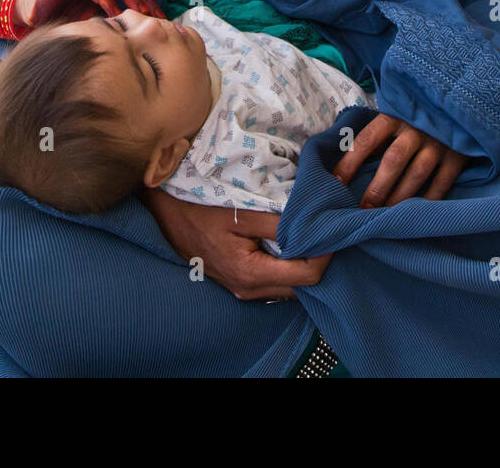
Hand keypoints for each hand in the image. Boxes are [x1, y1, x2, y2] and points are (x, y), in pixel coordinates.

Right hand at [140, 188, 330, 300]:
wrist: (164, 215)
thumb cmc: (200, 209)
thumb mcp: (242, 212)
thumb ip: (280, 223)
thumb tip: (315, 226)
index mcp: (250, 274)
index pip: (308, 275)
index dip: (327, 253)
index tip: (334, 227)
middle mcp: (249, 290)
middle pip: (303, 285)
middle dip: (320, 258)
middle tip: (329, 228)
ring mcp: (243, 290)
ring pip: (290, 285)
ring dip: (305, 262)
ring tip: (314, 231)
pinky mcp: (241, 283)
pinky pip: (276, 280)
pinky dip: (289, 264)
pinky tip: (293, 241)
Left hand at [333, 114, 467, 207]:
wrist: (458, 106)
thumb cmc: (414, 119)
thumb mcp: (393, 119)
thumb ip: (375, 139)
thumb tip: (344, 171)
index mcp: (393, 117)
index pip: (366, 140)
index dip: (349, 163)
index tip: (335, 184)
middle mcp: (416, 129)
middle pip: (393, 160)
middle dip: (377, 188)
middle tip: (364, 209)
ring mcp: (439, 143)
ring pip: (417, 174)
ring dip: (400, 198)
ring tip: (387, 217)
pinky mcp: (457, 157)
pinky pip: (442, 183)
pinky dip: (429, 200)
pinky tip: (416, 213)